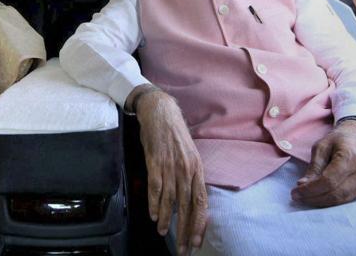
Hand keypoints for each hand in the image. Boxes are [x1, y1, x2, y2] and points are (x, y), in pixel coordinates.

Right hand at [135, 88, 206, 255]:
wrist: (160, 112)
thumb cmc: (174, 135)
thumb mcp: (189, 155)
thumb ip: (189, 176)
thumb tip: (188, 200)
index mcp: (197, 169)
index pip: (201, 202)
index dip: (199, 224)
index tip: (195, 241)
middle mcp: (186, 170)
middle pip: (187, 206)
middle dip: (185, 230)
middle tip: (182, 248)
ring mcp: (171, 166)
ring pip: (171, 200)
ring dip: (167, 220)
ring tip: (164, 233)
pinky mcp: (155, 161)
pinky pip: (155, 187)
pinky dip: (154, 204)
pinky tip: (153, 216)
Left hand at [291, 121, 355, 206]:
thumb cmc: (339, 140)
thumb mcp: (321, 147)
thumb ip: (314, 166)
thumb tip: (302, 184)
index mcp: (349, 158)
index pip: (328, 181)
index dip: (311, 189)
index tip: (295, 192)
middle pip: (335, 193)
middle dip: (313, 198)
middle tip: (297, 197)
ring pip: (341, 200)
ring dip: (321, 203)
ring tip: (304, 199)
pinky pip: (346, 200)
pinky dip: (330, 202)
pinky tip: (317, 199)